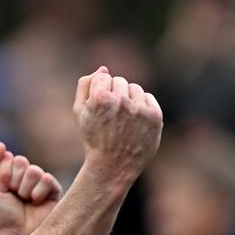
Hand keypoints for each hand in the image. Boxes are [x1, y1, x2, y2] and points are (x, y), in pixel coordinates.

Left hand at [0, 142, 62, 234]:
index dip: (2, 176)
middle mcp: (27, 173)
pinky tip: (36, 203)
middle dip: (13, 182)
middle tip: (13, 196)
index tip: (1, 191)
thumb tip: (1, 145)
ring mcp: (41, 181)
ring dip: (24, 190)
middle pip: (21, 161)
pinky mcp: (54, 190)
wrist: (13, 234)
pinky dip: (38, 193)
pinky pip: (47, 179)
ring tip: (25, 201)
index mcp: (11, 170)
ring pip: (34, 171)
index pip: (8, 157)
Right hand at [74, 66, 162, 182]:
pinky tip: (134, 122)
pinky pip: (148, 98)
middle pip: (119, 81)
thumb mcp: (79, 113)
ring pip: (134, 88)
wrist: (113, 165)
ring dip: (129, 99)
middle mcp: (120, 101)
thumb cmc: (93, 138)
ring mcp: (139, 108)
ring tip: (122, 120)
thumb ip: (85, 86)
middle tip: (111, 116)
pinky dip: (142, 106)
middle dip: (115, 94)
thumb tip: (103, 69)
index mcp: (99, 98)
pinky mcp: (154, 115)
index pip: (103, 77)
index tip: (99, 107)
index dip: (99, 92)